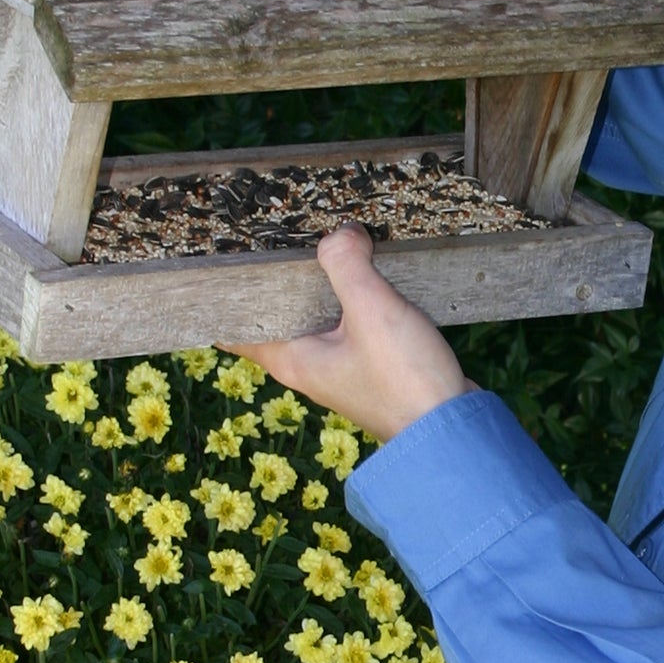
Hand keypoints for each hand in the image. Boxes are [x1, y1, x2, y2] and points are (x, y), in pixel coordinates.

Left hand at [230, 229, 471, 444]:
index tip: (212, 262)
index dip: (220, 297)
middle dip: (273, 279)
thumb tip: (340, 233)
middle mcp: (308, 366)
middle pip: (275, 316)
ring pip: (315, 317)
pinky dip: (349, 299)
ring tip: (319, 244)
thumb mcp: (372, 311)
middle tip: (271, 236)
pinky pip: (347, 323)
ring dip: (317, 286)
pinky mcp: (370, 364)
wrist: (451, 428)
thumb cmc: (405, 381)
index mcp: (292, 359)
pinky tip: (365, 275)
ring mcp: (339, 367)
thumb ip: (348, 265)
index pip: (234, 330)